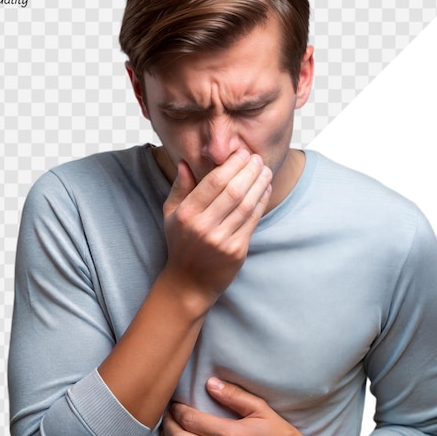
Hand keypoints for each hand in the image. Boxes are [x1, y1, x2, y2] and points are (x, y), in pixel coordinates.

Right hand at [162, 150, 271, 303]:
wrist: (189, 282)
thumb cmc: (180, 244)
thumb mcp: (171, 214)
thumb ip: (179, 188)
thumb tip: (185, 162)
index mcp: (186, 214)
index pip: (213, 182)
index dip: (231, 165)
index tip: (242, 153)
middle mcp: (203, 227)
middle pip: (233, 191)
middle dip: (249, 171)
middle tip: (257, 158)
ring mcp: (221, 240)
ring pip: (246, 205)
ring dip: (260, 184)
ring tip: (265, 170)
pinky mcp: (236, 251)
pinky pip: (253, 221)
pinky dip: (262, 202)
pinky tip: (265, 189)